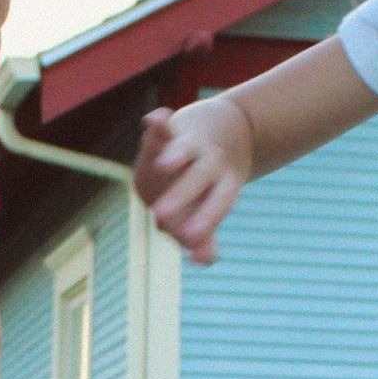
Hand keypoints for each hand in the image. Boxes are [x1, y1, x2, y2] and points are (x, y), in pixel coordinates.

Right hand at [135, 93, 253, 261]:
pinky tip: (154, 120)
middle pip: (199, 178)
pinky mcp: (170, 131)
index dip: (207, 220)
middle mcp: (210, 162)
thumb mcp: (204, 210)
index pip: (218, 203)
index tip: (191, 240)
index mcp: (223, 184)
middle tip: (160, 218)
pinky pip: (163, 127)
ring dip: (175, 156)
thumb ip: (204, 236)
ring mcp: (191, 145)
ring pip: (183, 150)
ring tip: (163, 166)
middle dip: (181, 196)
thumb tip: (204, 258)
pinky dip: (158, 123)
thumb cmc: (205, 188)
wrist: (213, 138)